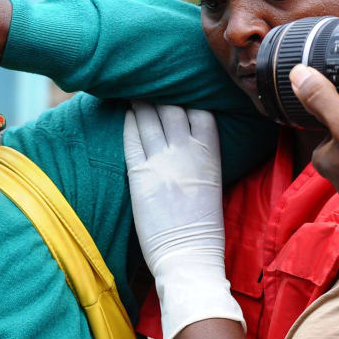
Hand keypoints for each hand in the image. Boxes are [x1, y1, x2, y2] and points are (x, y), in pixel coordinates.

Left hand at [123, 103, 242, 338]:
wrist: (189, 256)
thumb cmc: (204, 229)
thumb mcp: (214, 185)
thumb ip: (203, 160)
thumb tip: (193, 145)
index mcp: (211, 154)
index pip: (200, 111)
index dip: (188, 97)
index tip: (179, 89)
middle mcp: (187, 151)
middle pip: (171, 108)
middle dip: (159, 94)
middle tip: (149, 81)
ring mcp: (161, 160)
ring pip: (148, 119)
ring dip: (140, 103)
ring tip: (132, 91)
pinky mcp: (139, 174)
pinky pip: (131, 139)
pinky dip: (127, 124)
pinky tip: (124, 113)